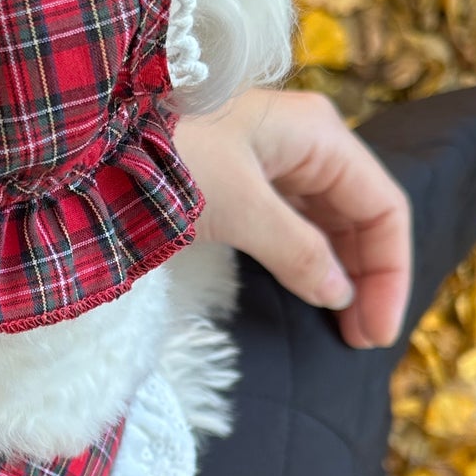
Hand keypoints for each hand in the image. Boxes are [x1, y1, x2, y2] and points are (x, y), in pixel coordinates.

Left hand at [172, 88, 412, 349]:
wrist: (85, 138)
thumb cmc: (166, 157)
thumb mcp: (239, 207)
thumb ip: (296, 251)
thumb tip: (339, 293)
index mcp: (317, 134)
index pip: (383, 205)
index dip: (390, 272)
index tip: (378, 332)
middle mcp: (302, 141)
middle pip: (358, 215)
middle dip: (367, 277)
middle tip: (360, 340)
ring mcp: (268, 158)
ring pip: (325, 221)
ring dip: (338, 272)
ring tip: (341, 326)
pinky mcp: (237, 180)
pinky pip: (290, 223)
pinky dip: (304, 259)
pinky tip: (306, 291)